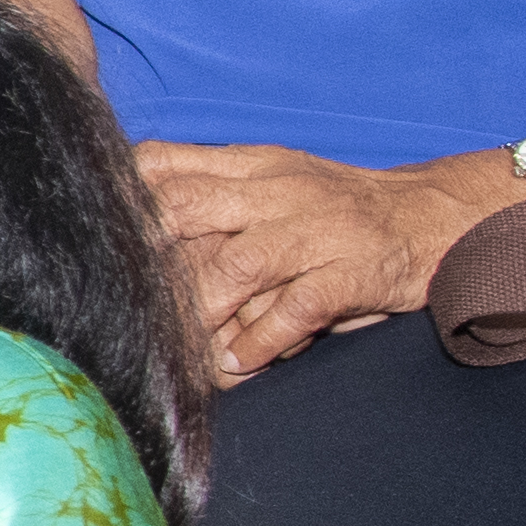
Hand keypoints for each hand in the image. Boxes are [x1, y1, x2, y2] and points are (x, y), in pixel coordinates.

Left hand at [147, 139, 491, 388]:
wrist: (434, 215)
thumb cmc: (336, 206)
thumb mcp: (272, 178)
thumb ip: (209, 187)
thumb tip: (131, 210)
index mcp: (251, 165)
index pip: (165, 164)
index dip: (120, 198)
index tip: (90, 234)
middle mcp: (278, 191)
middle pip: (189, 208)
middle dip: (149, 254)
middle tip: (124, 297)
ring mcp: (318, 230)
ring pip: (240, 264)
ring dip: (204, 310)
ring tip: (184, 345)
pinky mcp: (354, 271)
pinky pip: (300, 307)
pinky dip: (264, 340)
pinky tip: (241, 362)